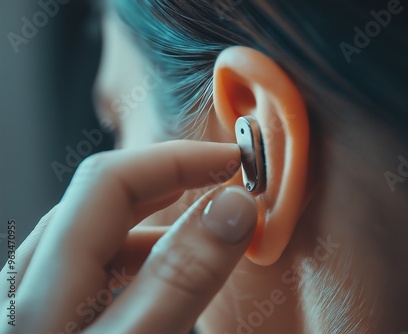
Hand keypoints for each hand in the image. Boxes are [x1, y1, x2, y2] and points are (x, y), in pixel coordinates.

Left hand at [1, 140, 257, 333]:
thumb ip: (179, 279)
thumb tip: (232, 207)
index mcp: (38, 282)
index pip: (109, 179)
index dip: (177, 159)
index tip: (233, 161)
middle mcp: (28, 282)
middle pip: (104, 199)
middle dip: (172, 180)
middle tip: (227, 182)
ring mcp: (37, 301)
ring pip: (103, 235)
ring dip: (162, 223)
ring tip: (210, 230)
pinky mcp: (53, 318)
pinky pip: (100, 267)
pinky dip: (144, 258)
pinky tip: (169, 275)